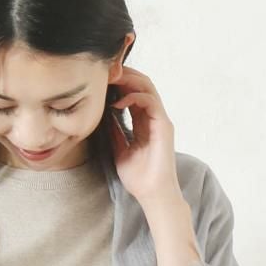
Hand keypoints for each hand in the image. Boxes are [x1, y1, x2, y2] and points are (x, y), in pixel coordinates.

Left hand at [106, 65, 182, 209]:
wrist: (152, 194)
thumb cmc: (138, 177)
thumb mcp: (119, 150)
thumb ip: (115, 131)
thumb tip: (103, 115)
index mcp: (144, 122)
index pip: (133, 93)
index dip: (119, 83)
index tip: (101, 80)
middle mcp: (154, 117)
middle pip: (142, 84)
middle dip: (124, 74)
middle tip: (105, 71)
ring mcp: (160, 120)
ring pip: (147, 87)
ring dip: (129, 80)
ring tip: (110, 79)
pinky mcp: (164, 126)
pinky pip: (150, 101)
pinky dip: (134, 97)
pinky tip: (117, 103)